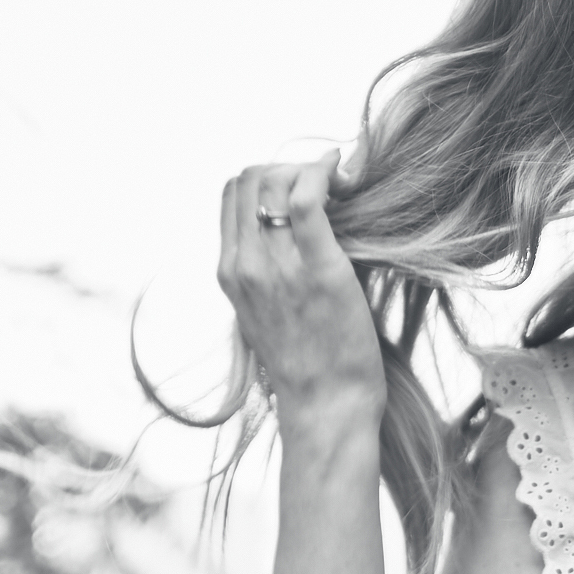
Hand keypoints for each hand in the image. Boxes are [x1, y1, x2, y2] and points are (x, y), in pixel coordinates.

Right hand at [218, 150, 385, 421]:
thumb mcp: (268, 314)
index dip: (268, 176)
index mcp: (229, 273)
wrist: (326, 406)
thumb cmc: (310, 364)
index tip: (303, 188)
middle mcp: (244, 265)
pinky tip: (343, 177)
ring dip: (310, 170)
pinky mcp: (318, 269)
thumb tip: (295, 235)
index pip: (232, 193)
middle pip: (250, 177)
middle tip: (326, 185)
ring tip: (340, 185)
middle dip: (289, 166)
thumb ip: (268, 274)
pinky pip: (307, 198)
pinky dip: (324, 174)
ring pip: (276, 179)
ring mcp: (276, 266)